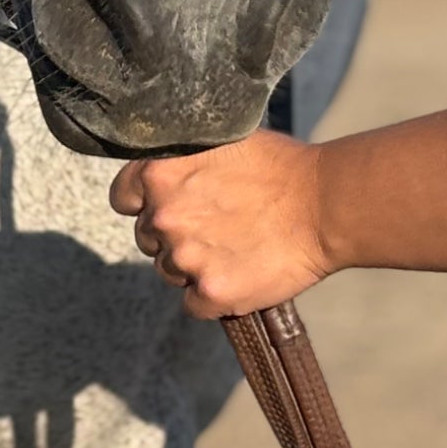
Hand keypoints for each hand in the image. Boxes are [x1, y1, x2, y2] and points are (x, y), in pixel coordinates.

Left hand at [109, 130, 333, 319]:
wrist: (324, 205)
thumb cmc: (277, 167)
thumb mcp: (217, 142)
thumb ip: (180, 161)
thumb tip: (158, 172)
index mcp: (158, 173)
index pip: (122, 197)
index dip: (142, 203)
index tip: (165, 206)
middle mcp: (164, 215)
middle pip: (146, 238)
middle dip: (171, 235)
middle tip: (212, 226)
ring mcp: (186, 257)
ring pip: (169, 272)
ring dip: (192, 266)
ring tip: (232, 248)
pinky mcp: (212, 293)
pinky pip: (194, 305)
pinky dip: (211, 297)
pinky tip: (238, 274)